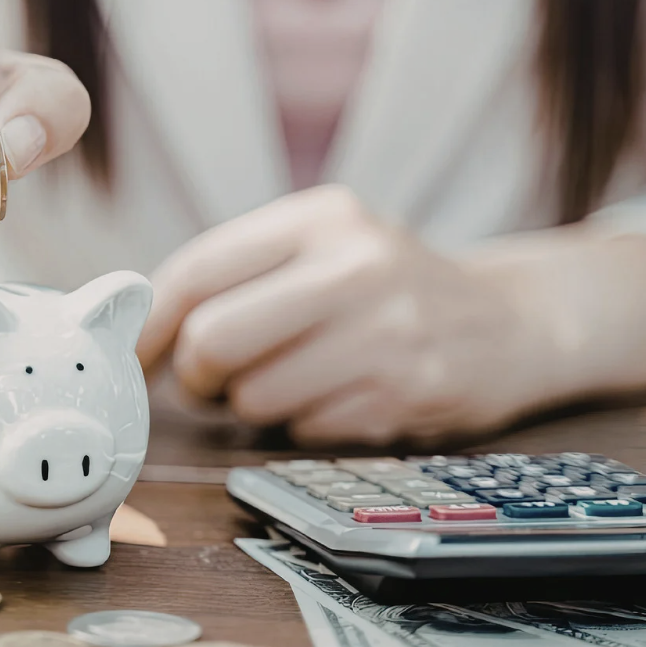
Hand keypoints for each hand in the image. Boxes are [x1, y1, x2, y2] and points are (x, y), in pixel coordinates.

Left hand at [137, 186, 556, 446]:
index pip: (198, 271)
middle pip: (213, 339)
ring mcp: (388, 332)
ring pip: (253, 396)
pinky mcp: (407, 394)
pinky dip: (303, 424)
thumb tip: (140, 331)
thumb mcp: (324, 245)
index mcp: (322, 217)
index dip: (150, 323)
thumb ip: (239, 272)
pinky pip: (304, 429)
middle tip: (209, 379)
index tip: (135, 353)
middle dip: (196, 374)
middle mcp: (357, 266)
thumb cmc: (387, 286)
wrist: (511, 322)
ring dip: (251, 405)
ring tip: (290, 381)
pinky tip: (340, 397)